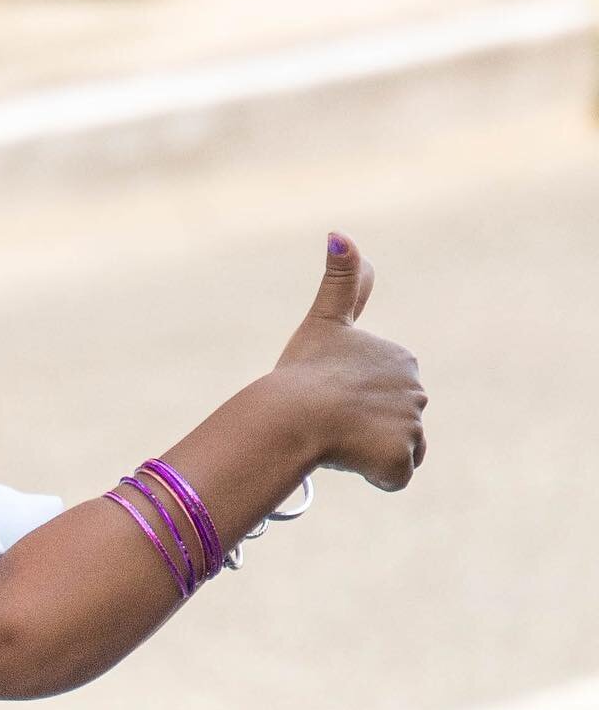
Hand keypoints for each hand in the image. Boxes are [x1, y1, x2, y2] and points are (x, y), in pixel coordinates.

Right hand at [271, 233, 428, 490]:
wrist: (292, 414)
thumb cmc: (302, 371)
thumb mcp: (323, 322)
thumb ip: (340, 281)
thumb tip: (340, 232)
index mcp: (402, 358)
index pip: (384, 392)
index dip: (354, 397)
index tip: (330, 392)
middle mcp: (416, 388)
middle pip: (392, 422)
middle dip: (364, 427)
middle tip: (330, 419)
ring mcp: (412, 424)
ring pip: (394, 451)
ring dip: (366, 451)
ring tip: (337, 440)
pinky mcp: (401, 457)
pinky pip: (393, 477)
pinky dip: (373, 475)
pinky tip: (348, 459)